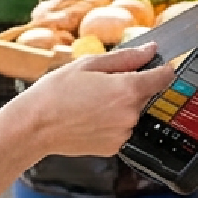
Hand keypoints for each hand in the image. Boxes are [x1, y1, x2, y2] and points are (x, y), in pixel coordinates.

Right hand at [11, 45, 175, 157]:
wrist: (35, 125)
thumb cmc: (56, 92)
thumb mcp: (89, 64)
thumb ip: (126, 57)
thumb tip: (151, 50)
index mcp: (127, 89)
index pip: (163, 78)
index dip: (162, 69)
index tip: (158, 66)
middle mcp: (130, 114)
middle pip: (144, 95)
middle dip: (130, 87)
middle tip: (100, 83)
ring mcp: (123, 133)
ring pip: (131, 112)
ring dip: (119, 106)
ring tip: (89, 102)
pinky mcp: (114, 147)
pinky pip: (120, 129)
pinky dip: (110, 122)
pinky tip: (88, 117)